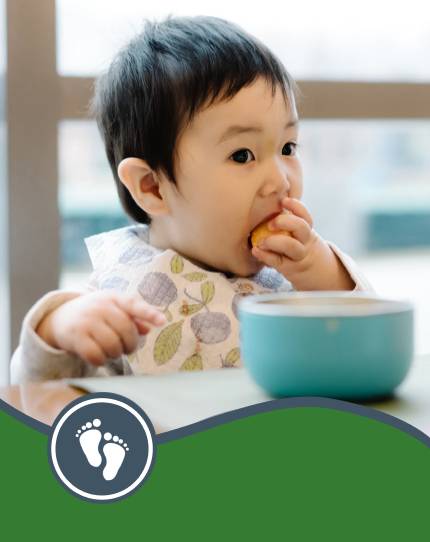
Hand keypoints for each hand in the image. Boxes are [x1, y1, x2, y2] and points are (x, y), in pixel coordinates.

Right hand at [36, 291, 166, 364]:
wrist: (60, 317)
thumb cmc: (95, 314)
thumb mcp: (113, 309)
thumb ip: (132, 317)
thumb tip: (149, 328)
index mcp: (113, 297)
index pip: (133, 304)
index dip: (148, 313)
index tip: (162, 321)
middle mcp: (99, 307)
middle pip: (126, 331)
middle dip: (131, 344)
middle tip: (126, 348)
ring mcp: (86, 321)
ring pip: (112, 345)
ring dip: (115, 354)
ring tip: (111, 350)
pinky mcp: (75, 337)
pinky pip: (96, 355)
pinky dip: (101, 361)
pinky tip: (99, 356)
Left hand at [251, 197, 354, 290]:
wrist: (314, 271)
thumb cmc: (297, 247)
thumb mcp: (298, 234)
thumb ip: (287, 223)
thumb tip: (264, 201)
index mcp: (307, 229)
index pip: (305, 215)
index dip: (296, 207)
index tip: (283, 201)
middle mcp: (305, 241)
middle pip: (301, 227)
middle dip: (286, 222)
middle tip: (270, 223)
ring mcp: (298, 255)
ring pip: (292, 246)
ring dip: (275, 241)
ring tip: (261, 241)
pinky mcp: (289, 268)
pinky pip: (278, 261)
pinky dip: (266, 255)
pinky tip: (255, 250)